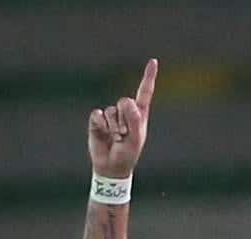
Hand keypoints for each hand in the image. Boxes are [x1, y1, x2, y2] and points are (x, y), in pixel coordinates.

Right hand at [88, 59, 157, 177]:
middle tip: (124, 134)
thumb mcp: (136, 139)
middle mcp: (125, 112)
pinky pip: (98, 114)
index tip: (153, 61)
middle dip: (125, 117)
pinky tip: (104, 134)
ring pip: (111, 111)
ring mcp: (111, 115)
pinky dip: (101, 125)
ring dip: (114, 127)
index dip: (148, 76)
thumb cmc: (127, 154)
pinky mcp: (97, 120)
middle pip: (125, 101)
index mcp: (140, 114)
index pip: (144, 92)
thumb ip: (135, 120)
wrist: (111, 166)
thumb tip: (127, 103)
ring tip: (116, 138)